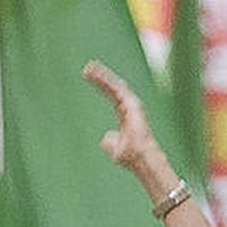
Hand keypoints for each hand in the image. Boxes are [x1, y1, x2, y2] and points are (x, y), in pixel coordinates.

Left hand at [83, 59, 171, 191]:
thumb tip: (106, 137)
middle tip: (87, 67)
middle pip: (112, 87)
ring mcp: (132, 104)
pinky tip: (97, 74)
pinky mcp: (133, 104)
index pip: (111, 95)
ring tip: (88, 67)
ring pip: (114, 85)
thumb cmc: (129, 156)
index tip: (89, 77)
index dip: (101, 85)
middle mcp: (129, 106)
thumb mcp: (113, 147)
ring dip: (101, 76)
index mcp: (125, 114)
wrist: (139, 158)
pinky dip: (107, 81)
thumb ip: (109, 141)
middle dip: (100, 77)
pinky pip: (117, 89)